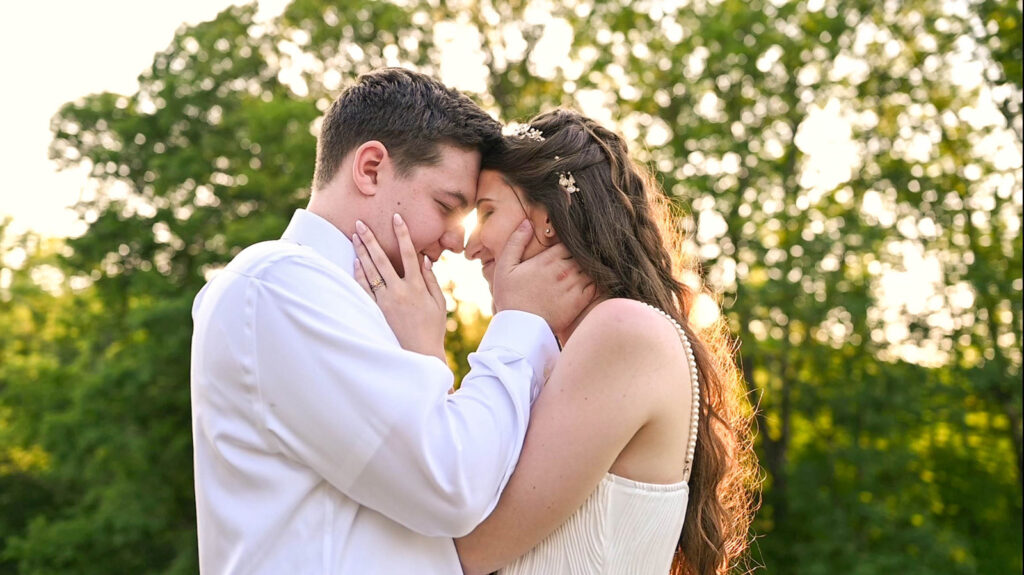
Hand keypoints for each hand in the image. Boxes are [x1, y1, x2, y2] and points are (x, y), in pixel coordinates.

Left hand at [352, 214, 446, 361]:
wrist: (419, 353)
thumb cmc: (432, 327)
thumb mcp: (438, 303)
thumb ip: (431, 280)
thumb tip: (425, 259)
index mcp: (417, 286)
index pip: (408, 253)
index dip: (403, 234)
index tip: (397, 218)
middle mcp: (399, 290)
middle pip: (381, 258)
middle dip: (370, 239)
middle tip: (360, 223)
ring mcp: (385, 300)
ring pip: (370, 271)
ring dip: (361, 252)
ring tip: (354, 236)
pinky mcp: (377, 310)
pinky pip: (364, 289)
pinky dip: (359, 274)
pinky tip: (355, 262)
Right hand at [492, 220, 595, 333]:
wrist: (520, 328)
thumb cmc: (510, 297)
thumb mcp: (505, 266)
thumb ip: (516, 242)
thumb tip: (526, 221)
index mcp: (548, 259)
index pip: (570, 241)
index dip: (571, 240)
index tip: (570, 242)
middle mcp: (564, 270)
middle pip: (582, 252)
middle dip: (583, 251)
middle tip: (584, 250)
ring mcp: (574, 286)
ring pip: (591, 267)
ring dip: (591, 264)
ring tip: (590, 263)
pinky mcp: (580, 301)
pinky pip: (596, 284)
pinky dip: (597, 279)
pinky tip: (594, 278)